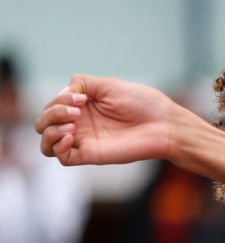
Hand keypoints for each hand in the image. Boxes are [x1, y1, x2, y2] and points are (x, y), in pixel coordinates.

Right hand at [36, 74, 178, 165]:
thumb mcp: (109, 85)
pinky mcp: (90, 155)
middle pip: (43, 122)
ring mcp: (84, 140)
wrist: (163, 125)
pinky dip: (57, 146)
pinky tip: (71, 137)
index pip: (52, 105)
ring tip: (71, 126)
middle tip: (77, 112)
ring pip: (46, 142)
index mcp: (83, 106)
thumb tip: (64, 93)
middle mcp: (80, 124)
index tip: (82, 98)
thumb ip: (82, 83)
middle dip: (52, 113)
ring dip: (49, 130)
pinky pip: (61, 158)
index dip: (58, 101)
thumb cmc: (143, 103)